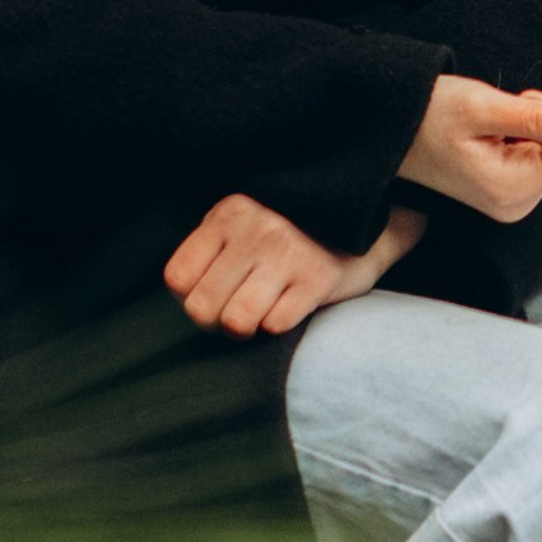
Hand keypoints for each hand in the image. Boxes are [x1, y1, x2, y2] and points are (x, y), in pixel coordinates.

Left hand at [165, 197, 427, 336]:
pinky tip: (289, 304)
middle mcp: (256, 231)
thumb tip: (184, 296)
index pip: (177, 278)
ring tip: (259, 312)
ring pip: (236, 322)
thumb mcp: (244, 223)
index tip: (210, 290)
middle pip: (201, 308)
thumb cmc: (288, 233)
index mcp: (229, 215)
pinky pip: (276, 325)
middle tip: (234, 310)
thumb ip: (210, 249)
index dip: (188, 296)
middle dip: (215, 320)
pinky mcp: (318, 279)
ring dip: (245, 327)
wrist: (364, 223)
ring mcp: (288, 254)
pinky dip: (279, 324)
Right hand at [399, 73, 541, 222]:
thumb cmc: (429, 114)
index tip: (526, 109)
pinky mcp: (507, 194)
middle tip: (500, 115)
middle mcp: (518, 204)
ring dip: (531, 129)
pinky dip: (521, 138)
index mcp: (514, 188)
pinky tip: (488, 135)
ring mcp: (512, 202)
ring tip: (489, 125)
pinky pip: (539, 160)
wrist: (390, 130)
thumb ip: (536, 118)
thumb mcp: (483, 106)